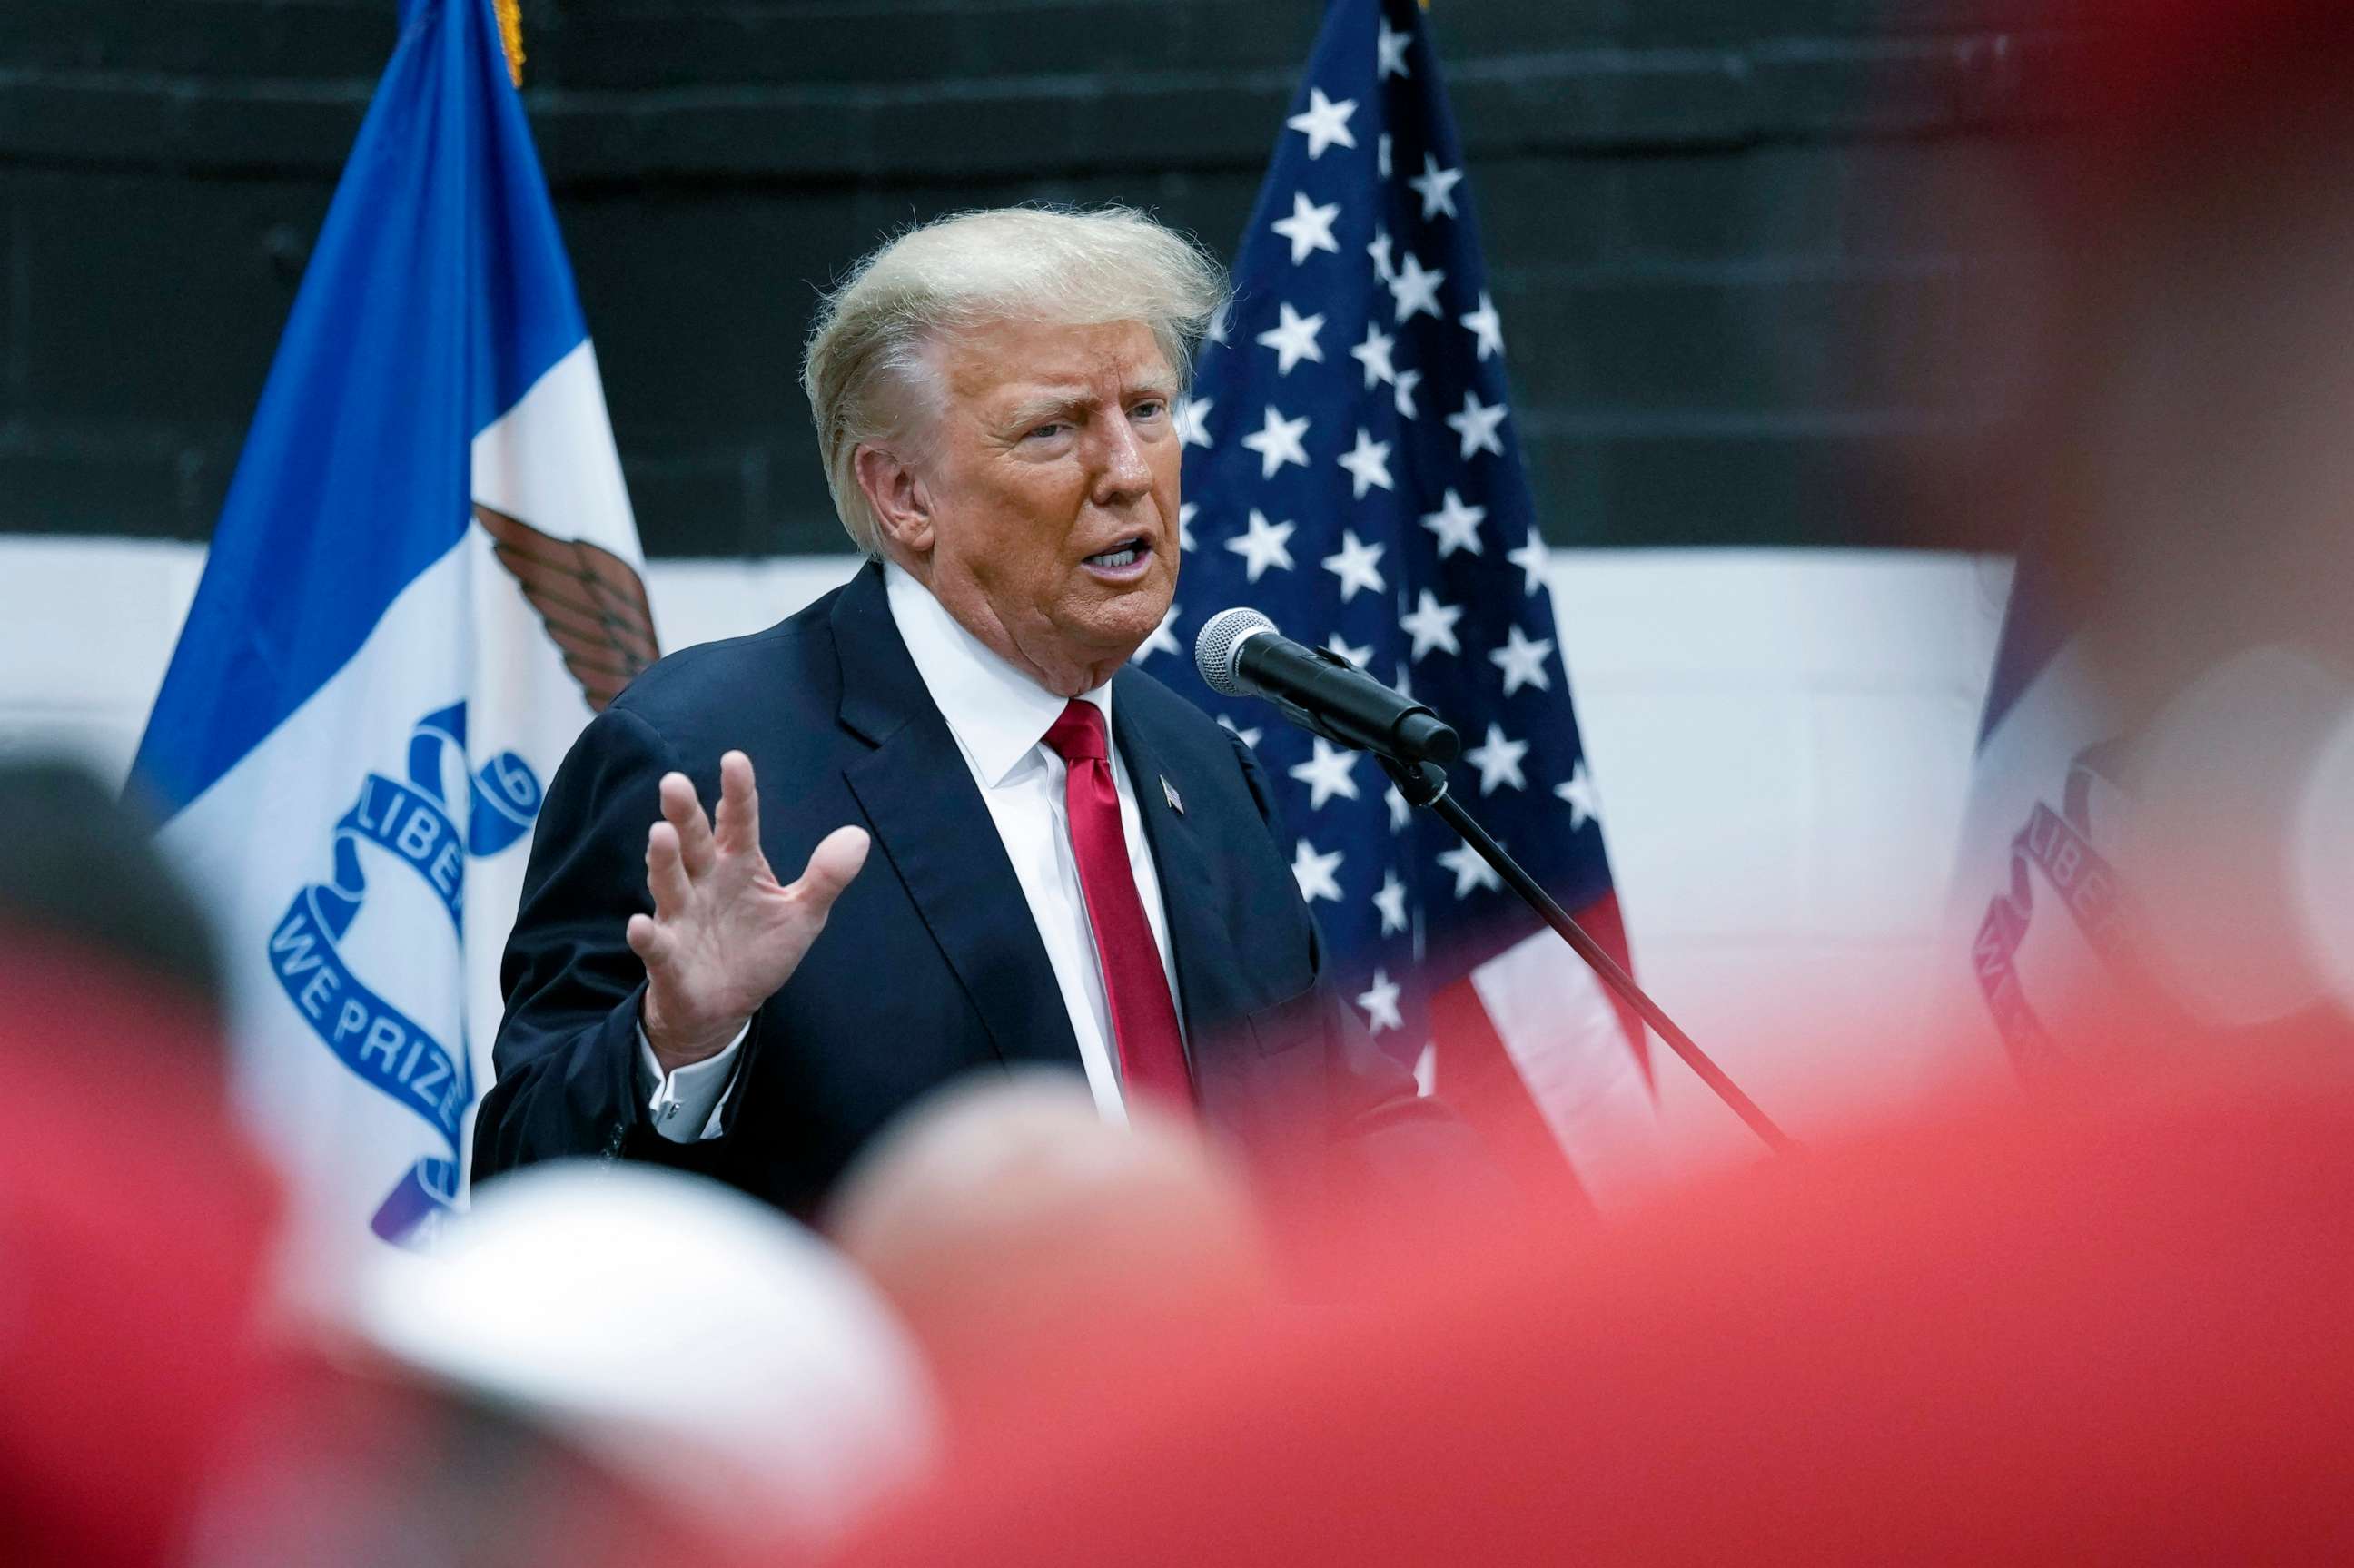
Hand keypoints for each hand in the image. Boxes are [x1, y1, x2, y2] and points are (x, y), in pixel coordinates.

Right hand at [625, 750, 869, 1072]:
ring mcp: (682, 916)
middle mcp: (705, 881)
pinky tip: (640, 925)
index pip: (739, 821)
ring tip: (659, 834)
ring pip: (669, 882)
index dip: (738, 792)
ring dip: (663, 860)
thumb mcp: (803, 914)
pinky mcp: (668, 956)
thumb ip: (826, 877)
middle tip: (674, 783)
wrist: (727, 1006)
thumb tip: (859, 836)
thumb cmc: (759, 949)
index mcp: (738, 863)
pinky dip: (646, 936)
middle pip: (694, 842)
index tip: (735, 759)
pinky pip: (655, 944)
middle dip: (685, 815)